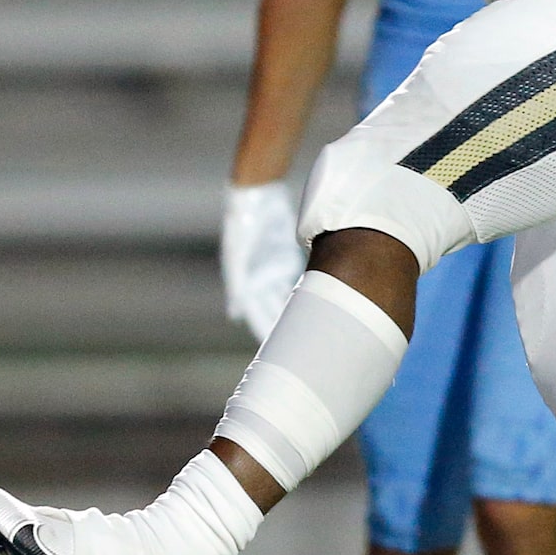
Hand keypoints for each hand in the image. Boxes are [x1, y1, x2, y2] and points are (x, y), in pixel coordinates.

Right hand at [221, 181, 304, 340]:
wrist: (256, 197)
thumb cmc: (242, 226)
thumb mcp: (237, 254)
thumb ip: (237, 284)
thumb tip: (235, 314)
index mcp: (248, 284)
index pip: (259, 316)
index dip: (264, 334)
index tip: (272, 356)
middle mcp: (262, 280)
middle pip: (275, 311)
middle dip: (285, 331)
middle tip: (299, 352)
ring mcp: (275, 269)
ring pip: (288, 298)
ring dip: (298, 315)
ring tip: (312, 335)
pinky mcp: (286, 257)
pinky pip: (298, 281)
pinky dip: (306, 294)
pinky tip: (320, 307)